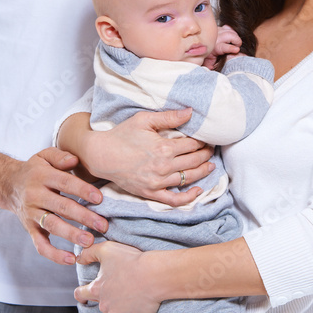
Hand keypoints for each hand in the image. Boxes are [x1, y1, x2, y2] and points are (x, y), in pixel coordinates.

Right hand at [8, 148, 107, 264]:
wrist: (8, 185)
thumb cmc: (35, 170)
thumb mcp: (44, 156)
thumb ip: (59, 156)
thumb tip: (74, 160)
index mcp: (42, 177)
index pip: (64, 183)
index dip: (82, 190)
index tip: (100, 198)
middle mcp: (35, 196)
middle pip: (61, 207)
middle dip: (83, 216)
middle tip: (103, 225)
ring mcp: (32, 214)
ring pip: (52, 226)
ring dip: (71, 235)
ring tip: (89, 241)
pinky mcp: (30, 229)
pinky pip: (40, 244)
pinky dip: (54, 254)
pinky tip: (70, 259)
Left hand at [75, 241, 160, 312]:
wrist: (155, 275)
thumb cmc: (131, 261)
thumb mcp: (106, 250)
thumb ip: (89, 253)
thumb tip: (79, 259)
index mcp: (97, 290)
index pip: (81, 294)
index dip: (81, 293)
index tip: (83, 295)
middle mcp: (105, 306)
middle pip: (103, 307)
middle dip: (110, 300)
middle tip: (121, 291)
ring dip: (121, 312)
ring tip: (131, 302)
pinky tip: (146, 305)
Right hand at [82, 109, 214, 205]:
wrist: (101, 155)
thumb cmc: (121, 135)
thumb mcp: (144, 120)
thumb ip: (169, 117)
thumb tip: (191, 112)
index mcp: (164, 147)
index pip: (193, 145)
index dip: (202, 141)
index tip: (207, 138)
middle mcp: (163, 167)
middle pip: (194, 161)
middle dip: (206, 154)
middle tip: (211, 150)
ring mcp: (157, 182)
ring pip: (188, 178)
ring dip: (203, 172)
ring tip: (210, 166)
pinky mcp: (150, 193)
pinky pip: (174, 200)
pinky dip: (189, 197)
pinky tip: (198, 190)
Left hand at [203, 25, 242, 69]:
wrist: (200, 45)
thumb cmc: (206, 55)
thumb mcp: (208, 62)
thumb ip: (211, 65)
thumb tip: (212, 68)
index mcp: (215, 48)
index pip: (225, 47)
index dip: (231, 48)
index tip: (237, 50)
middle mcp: (217, 38)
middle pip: (230, 35)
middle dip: (237, 40)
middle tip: (238, 46)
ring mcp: (218, 31)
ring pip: (231, 31)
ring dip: (235, 36)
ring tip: (236, 42)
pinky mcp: (219, 28)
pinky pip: (228, 27)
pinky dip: (232, 31)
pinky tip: (232, 36)